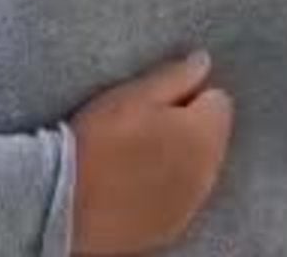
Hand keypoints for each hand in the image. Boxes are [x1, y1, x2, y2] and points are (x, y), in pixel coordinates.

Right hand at [70, 51, 233, 254]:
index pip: (219, 101)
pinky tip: (138, 185)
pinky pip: (182, 198)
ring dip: (181, 159)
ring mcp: (193, 202)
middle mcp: (209, 170)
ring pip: (199, 169)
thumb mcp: (135, 95)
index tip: (162, 101)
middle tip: (146, 127)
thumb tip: (203, 61)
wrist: (66, 200)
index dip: (191, 95)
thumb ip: (176, 76)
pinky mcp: (173, 225)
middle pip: (212, 137)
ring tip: (138, 157)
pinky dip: (169, 189)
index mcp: (204, 133)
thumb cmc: (100, 139)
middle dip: (190, 128)